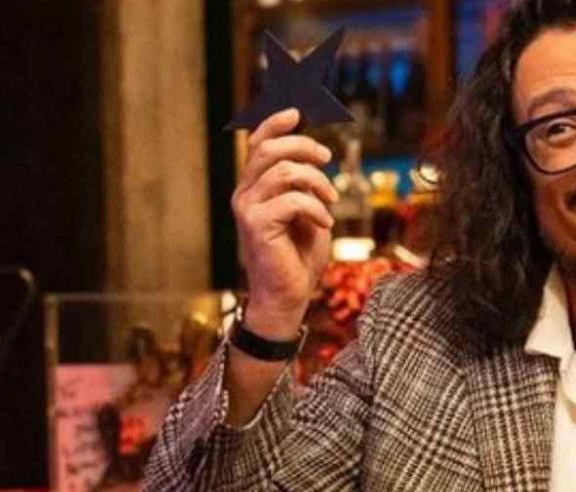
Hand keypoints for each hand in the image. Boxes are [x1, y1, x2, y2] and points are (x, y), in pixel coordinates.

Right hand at [232, 109, 338, 339]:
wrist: (289, 295)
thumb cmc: (299, 256)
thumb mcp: (307, 212)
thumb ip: (304, 186)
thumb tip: (315, 158)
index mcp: (254, 188)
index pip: (257, 144)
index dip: (274, 123)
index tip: (296, 112)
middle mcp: (245, 194)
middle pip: (269, 149)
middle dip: (303, 146)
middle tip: (327, 158)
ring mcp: (247, 209)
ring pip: (283, 171)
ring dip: (316, 181)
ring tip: (331, 200)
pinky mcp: (256, 226)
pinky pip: (292, 200)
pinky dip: (316, 208)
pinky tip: (325, 222)